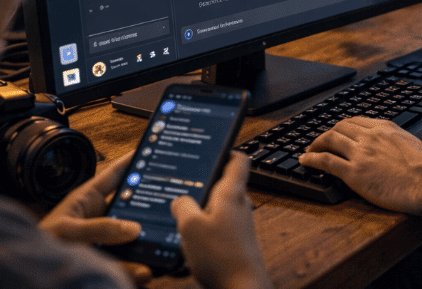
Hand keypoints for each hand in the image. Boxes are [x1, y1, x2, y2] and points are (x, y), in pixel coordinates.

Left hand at [40, 153, 150, 285]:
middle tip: (172, 200)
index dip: (133, 162)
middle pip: (132, 206)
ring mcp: (105, 241)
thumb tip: (132, 228)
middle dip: (150, 204)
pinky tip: (147, 271)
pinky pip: (129, 265)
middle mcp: (100, 218)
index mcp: (87, 200)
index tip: (153, 151)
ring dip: (148, 242)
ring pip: (134, 238)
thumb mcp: (65, 232)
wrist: (27, 281)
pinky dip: (139, 269)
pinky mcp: (107, 263)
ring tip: (163, 242)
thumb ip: (96, 228)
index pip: (115, 175)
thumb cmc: (38, 248)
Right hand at [172, 152, 271, 288]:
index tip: (213, 145)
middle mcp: (239, 205)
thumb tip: (179, 200)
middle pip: (225, 183)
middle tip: (185, 181)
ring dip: (202, 207)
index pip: (238, 159)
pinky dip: (205, 227)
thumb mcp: (190, 226)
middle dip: (205, 181)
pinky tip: (190, 239)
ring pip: (219, 206)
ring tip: (181, 214)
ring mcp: (239, 224)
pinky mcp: (236, 241)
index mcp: (231, 193)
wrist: (241, 287)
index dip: (227, 149)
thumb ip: (182, 206)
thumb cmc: (221, 257)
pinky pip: (218, 226)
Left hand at [300, 116, 421, 214]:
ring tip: (308, 150)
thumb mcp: (410, 145)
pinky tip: (305, 161)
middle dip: (326, 134)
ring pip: (329, 140)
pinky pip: (325, 161)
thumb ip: (395, 143)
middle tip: (319, 141)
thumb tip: (391, 150)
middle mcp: (370, 136)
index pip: (356, 121)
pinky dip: (311, 159)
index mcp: (385, 128)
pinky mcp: (354, 172)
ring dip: (315, 144)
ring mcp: (360, 153)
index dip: (342, 127)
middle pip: (339, 128)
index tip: (337, 132)